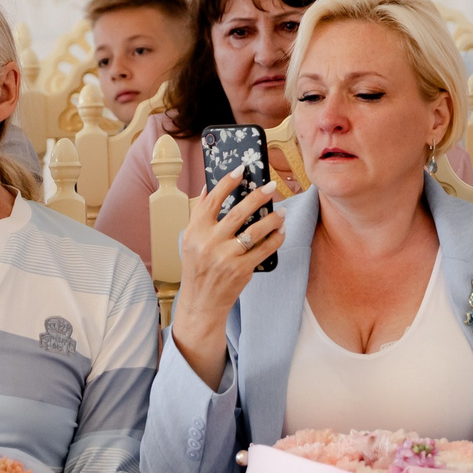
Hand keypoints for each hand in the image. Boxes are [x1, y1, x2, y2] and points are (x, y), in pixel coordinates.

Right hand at [169, 167, 284, 383]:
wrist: (201, 302)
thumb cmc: (197, 267)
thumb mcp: (191, 240)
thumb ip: (200, 214)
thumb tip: (209, 186)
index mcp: (195, 231)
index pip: (212, 201)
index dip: (227, 183)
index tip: (241, 169)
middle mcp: (209, 242)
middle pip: (238, 212)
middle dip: (258, 196)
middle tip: (271, 186)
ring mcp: (226, 257)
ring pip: (255, 231)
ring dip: (272, 218)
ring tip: (281, 212)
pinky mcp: (241, 270)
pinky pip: (264, 250)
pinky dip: (275, 239)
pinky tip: (281, 231)